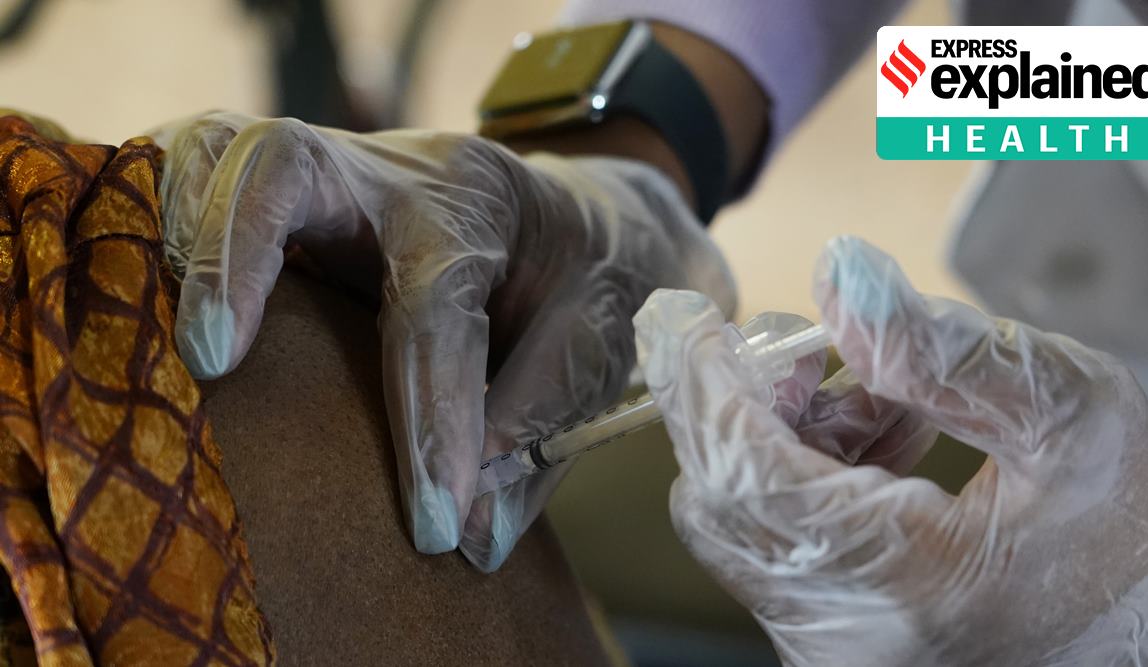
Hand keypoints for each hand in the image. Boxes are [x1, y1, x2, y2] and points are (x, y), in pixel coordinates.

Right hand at [150, 112, 735, 570]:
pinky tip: (150, 298)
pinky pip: (201, 180)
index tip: (438, 522)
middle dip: (234, 259)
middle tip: (216, 364)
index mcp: (478, 200)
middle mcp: (391, 169)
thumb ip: (541, 426)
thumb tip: (473, 533)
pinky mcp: (290, 195)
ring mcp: (330, 171)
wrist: (581, 213)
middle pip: (281, 166)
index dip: (432, 415)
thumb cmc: (586, 275)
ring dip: (177, 234)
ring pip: (219, 154)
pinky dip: (163, 227)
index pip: (435, 300)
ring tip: (158, 338)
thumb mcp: (601, 337)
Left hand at [633, 237, 1147, 664]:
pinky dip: (803, 481)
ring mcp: (832, 650)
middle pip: (720, 499)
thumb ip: (944, 345)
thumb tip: (838, 274)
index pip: (744, 473)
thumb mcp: (1069, 413)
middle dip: (747, 405)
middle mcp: (844, 635)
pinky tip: (882, 448)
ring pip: (740, 523)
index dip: (700, 385)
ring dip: (784, 440)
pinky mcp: (834, 645)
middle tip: (811, 351)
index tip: (680, 320)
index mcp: (903, 580)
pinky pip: (773, 549)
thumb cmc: (1135, 534)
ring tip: (885, 404)